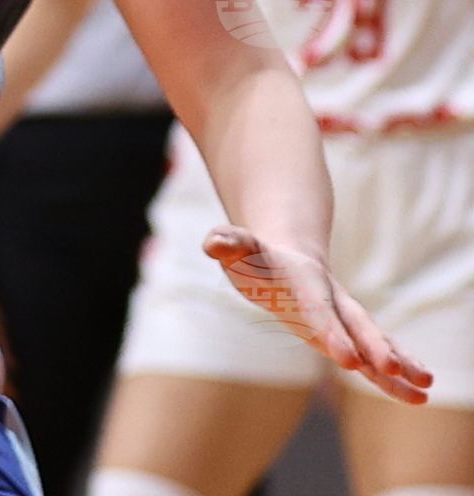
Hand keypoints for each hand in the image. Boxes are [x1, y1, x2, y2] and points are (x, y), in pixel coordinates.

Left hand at [204, 225, 432, 403]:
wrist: (286, 253)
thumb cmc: (256, 256)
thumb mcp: (238, 247)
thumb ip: (229, 242)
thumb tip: (215, 242)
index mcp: (305, 282)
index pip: (318, 311)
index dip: (332, 333)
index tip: (347, 359)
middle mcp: (333, 301)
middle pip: (356, 325)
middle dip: (374, 347)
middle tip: (392, 369)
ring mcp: (344, 319)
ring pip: (375, 342)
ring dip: (399, 363)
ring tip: (424, 387)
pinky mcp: (349, 336)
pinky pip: (375, 356)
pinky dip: (395, 376)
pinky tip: (418, 395)